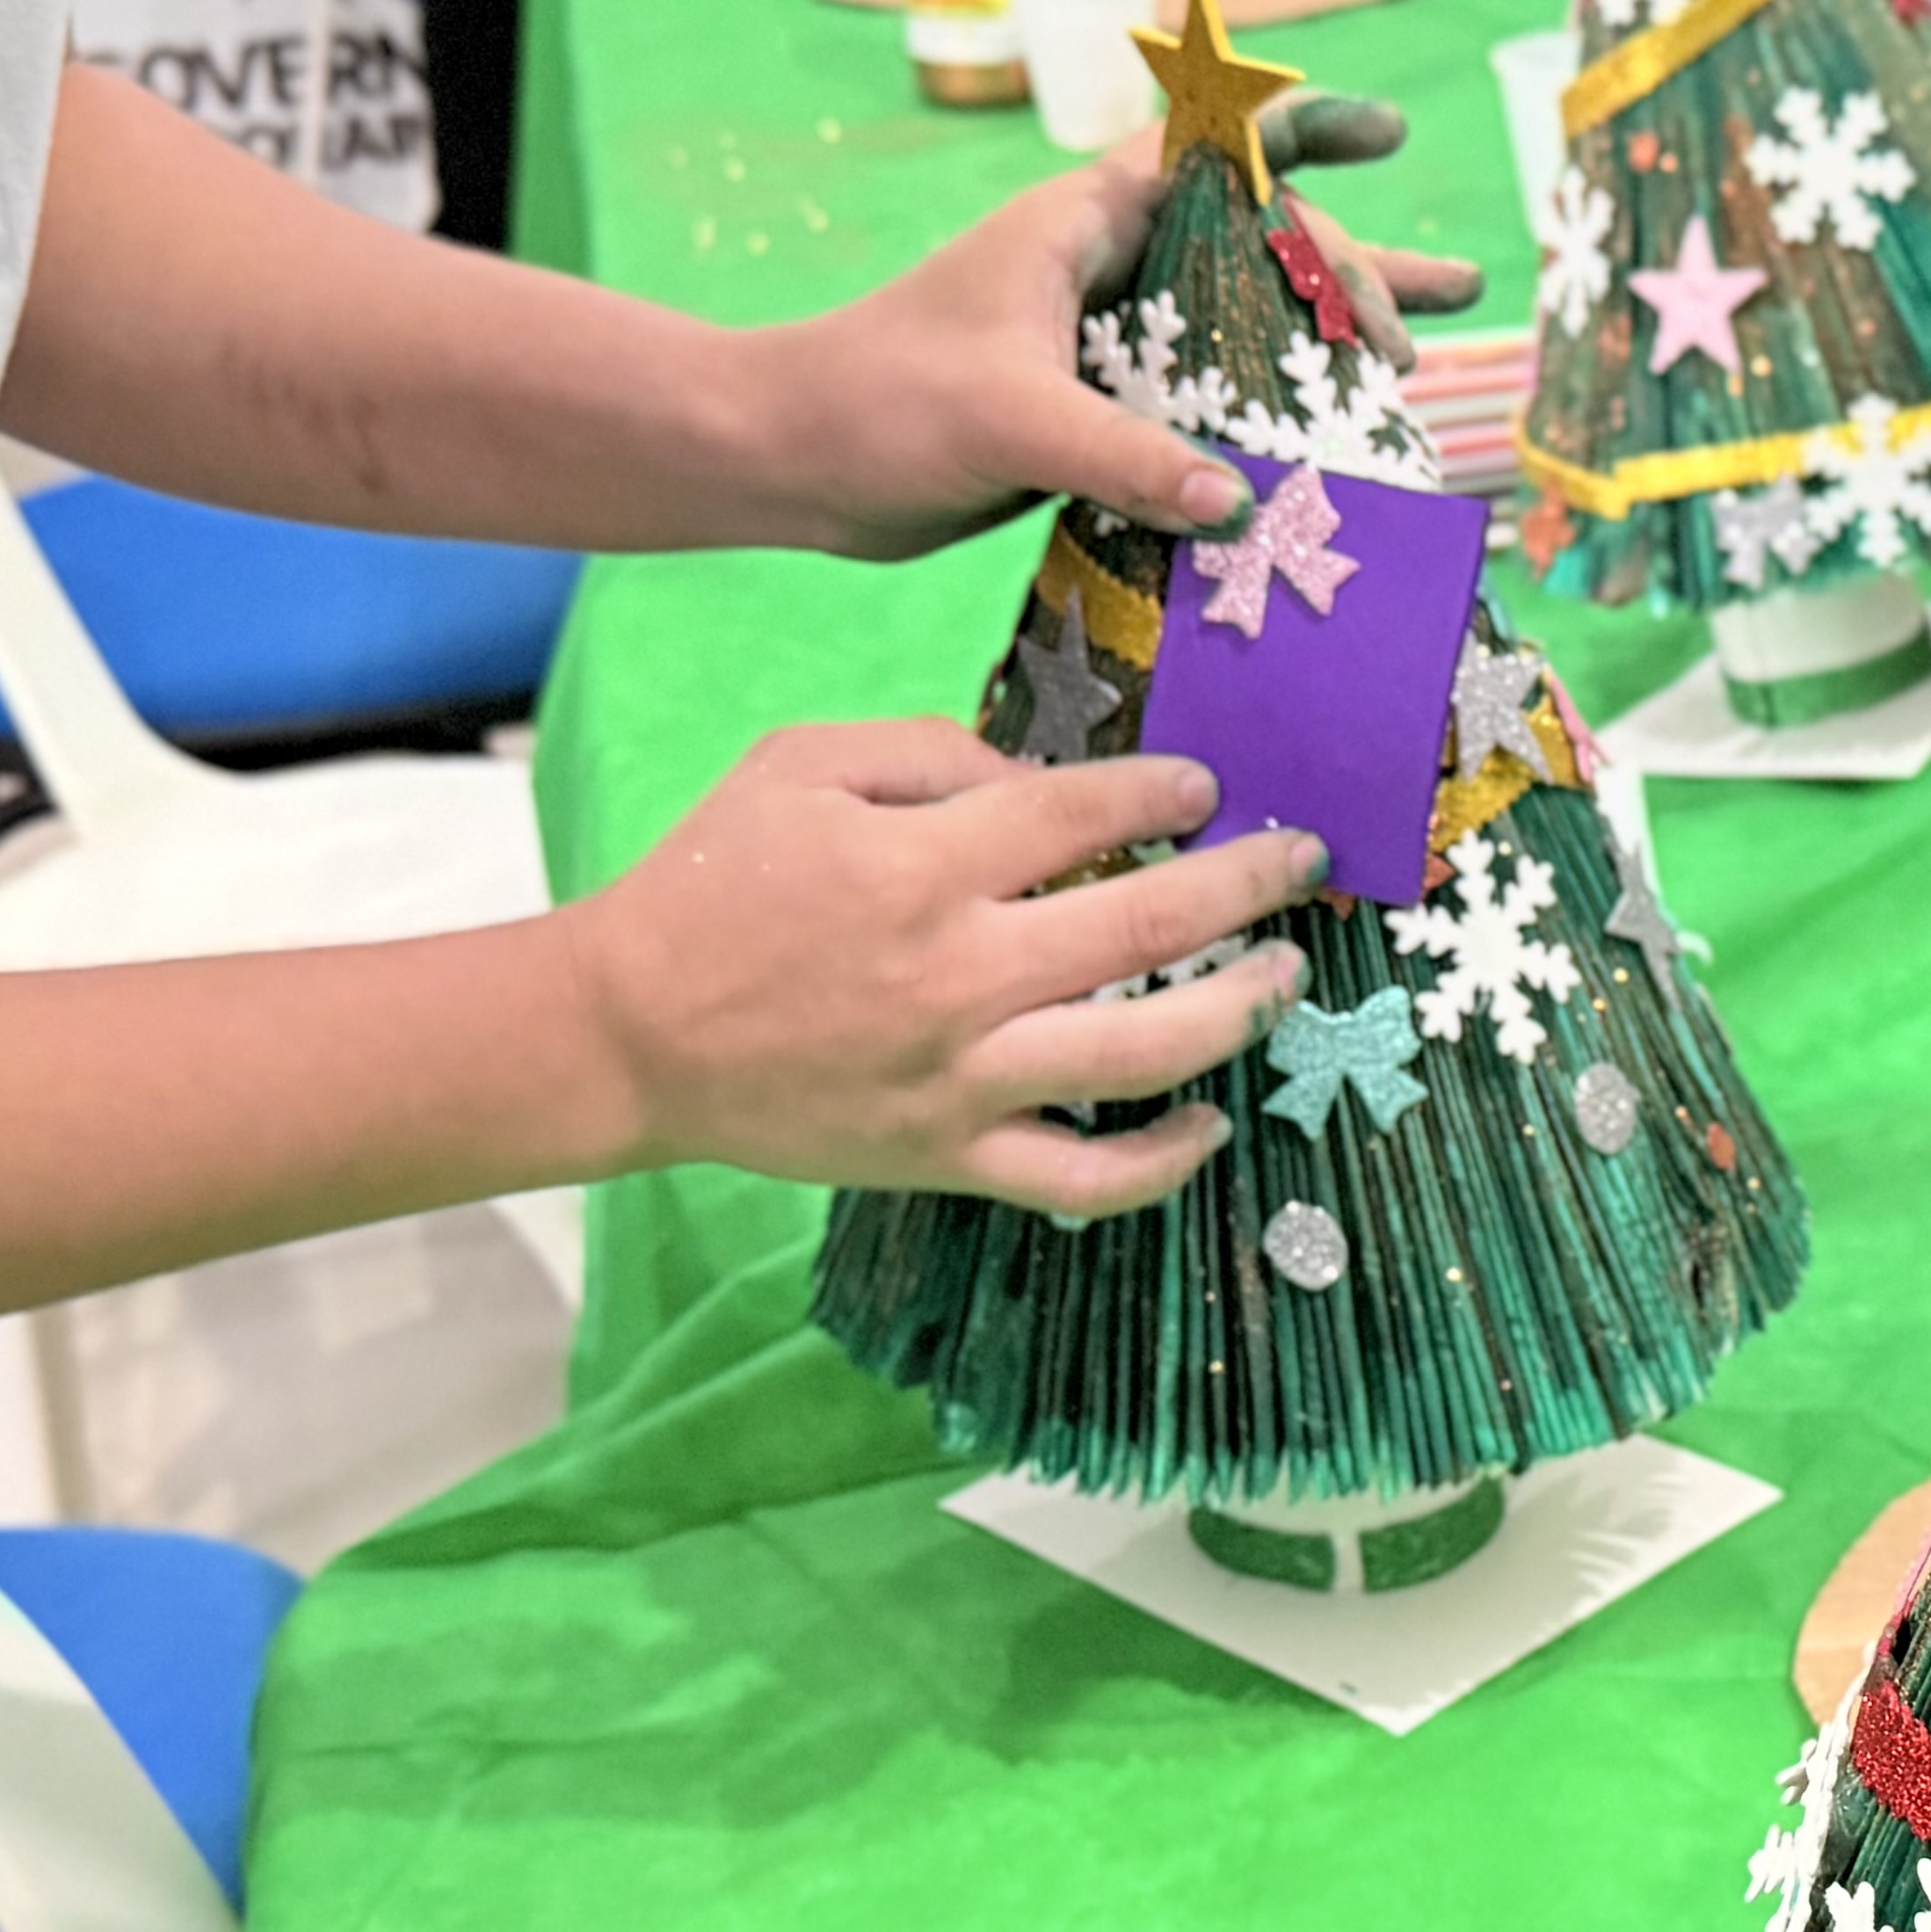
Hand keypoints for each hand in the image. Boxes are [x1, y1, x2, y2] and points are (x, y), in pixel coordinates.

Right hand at [562, 722, 1330, 1215]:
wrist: (628, 1033)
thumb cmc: (709, 885)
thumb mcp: (798, 767)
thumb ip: (926, 751)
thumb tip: (1043, 774)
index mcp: (920, 868)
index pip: (1082, 816)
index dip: (1161, 792)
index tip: (1206, 786)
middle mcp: (957, 976)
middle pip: (1145, 928)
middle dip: (1245, 886)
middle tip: (1302, 861)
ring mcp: (960, 1079)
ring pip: (1140, 1055)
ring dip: (1235, 1011)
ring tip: (1285, 976)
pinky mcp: (949, 1157)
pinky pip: (1080, 1180)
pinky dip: (1158, 1165)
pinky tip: (1210, 1126)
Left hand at [754, 96, 1479, 560]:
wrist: (794, 459)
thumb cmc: (880, 403)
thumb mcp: (1009, 420)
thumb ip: (1127, 457)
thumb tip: (1240, 503)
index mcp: (1086, 223)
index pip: (1216, 151)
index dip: (1306, 136)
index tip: (1386, 132)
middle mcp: (1107, 268)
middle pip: (1257, 248)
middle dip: (1351, 273)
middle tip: (1419, 326)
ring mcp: (1108, 340)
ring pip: (1243, 327)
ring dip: (1328, 343)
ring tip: (1423, 357)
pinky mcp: (1099, 410)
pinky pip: (1209, 404)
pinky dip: (1271, 420)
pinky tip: (1327, 453)